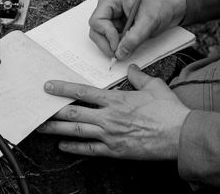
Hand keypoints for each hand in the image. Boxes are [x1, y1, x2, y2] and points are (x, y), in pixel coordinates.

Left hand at [37, 64, 189, 159]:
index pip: (82, 92)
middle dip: (53, 111)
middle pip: (73, 113)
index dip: (62, 89)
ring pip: (76, 131)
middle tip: (38, 108)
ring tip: (41, 127)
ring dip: (56, 129)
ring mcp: (109, 135)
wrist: (181, 135)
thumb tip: (131, 67)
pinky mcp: (114, 150)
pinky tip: (62, 145)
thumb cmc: (169, 111)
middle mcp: (108, 117)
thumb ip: (138, 77)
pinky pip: (89, 149)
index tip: (48, 87)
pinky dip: (74, 147)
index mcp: (115, 100)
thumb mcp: (154, 86)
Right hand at [89, 0, 185, 59]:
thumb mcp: (149, 23)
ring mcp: (108, 15)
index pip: (97, 21)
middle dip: (107, 43)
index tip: (118, 45)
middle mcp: (106, 6)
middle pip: (95, 30)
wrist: (167, 10)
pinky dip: (114, 45)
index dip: (107, 35)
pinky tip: (125, 43)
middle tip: (118, 53)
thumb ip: (134, 39)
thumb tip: (120, 53)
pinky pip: (106, 38)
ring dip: (111, 45)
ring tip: (125, 46)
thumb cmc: (159, 9)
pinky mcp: (111, 24)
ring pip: (99, 36)